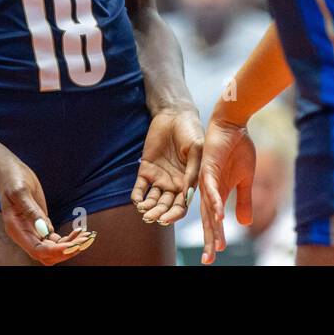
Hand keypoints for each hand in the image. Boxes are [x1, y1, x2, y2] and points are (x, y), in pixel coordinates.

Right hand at [0, 155, 95, 264]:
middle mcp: (24, 234)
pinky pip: (55, 239)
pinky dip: (68, 239)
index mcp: (16, 229)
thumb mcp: (21, 191)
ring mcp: (33, 231)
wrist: (9, 172)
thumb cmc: (13, 179)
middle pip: (46, 254)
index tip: (71, 245)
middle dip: (66, 251)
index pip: (36, 250)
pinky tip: (80, 232)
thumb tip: (45, 229)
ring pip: (53, 249)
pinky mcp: (41, 224)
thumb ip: (32, 211)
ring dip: (69, 246)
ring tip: (86, 237)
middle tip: (84, 240)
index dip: (54, 251)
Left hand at [132, 106, 203, 225]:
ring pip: (152, 200)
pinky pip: (140, 187)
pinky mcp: (146, 170)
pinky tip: (137, 200)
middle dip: (158, 214)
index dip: (174, 215)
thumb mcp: (196, 150)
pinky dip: (137, 196)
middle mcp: (173, 184)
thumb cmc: (191, 131)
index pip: (181, 205)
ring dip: (147, 207)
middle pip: (165, 206)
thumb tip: (187, 195)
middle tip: (151, 218)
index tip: (167, 219)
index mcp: (188, 182)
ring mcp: (159, 178)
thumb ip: (192, 172)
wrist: (175, 115)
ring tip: (143, 211)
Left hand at [198, 115, 256, 264]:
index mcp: (218, 193)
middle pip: (208, 219)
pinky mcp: (208, 168)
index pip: (214, 220)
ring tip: (214, 246)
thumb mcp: (246, 179)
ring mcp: (207, 179)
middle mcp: (209, 189)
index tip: (215, 255)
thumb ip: (244, 200)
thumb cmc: (238, 149)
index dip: (214, 237)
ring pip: (208, 208)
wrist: (234, 124)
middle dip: (209, 239)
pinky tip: (219, 217)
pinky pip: (211, 189)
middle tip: (208, 260)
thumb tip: (244, 224)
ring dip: (212, 227)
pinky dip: (215, 203)